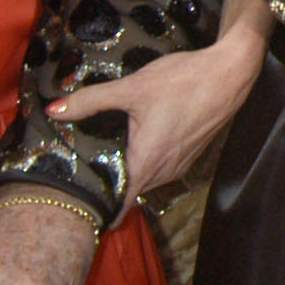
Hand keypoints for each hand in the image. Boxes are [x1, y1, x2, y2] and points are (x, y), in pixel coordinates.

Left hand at [49, 39, 262, 190]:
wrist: (230, 74)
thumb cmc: (184, 82)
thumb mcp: (132, 88)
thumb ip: (90, 101)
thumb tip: (54, 109)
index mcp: (146, 163)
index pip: (117, 205)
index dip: (95, 210)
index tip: (74, 206)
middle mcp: (163, 172)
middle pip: (127, 192)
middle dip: (106, 186)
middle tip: (76, 173)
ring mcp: (178, 165)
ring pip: (144, 180)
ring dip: (127, 173)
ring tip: (101, 157)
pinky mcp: (188, 155)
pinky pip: (159, 169)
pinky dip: (145, 162)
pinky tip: (135, 141)